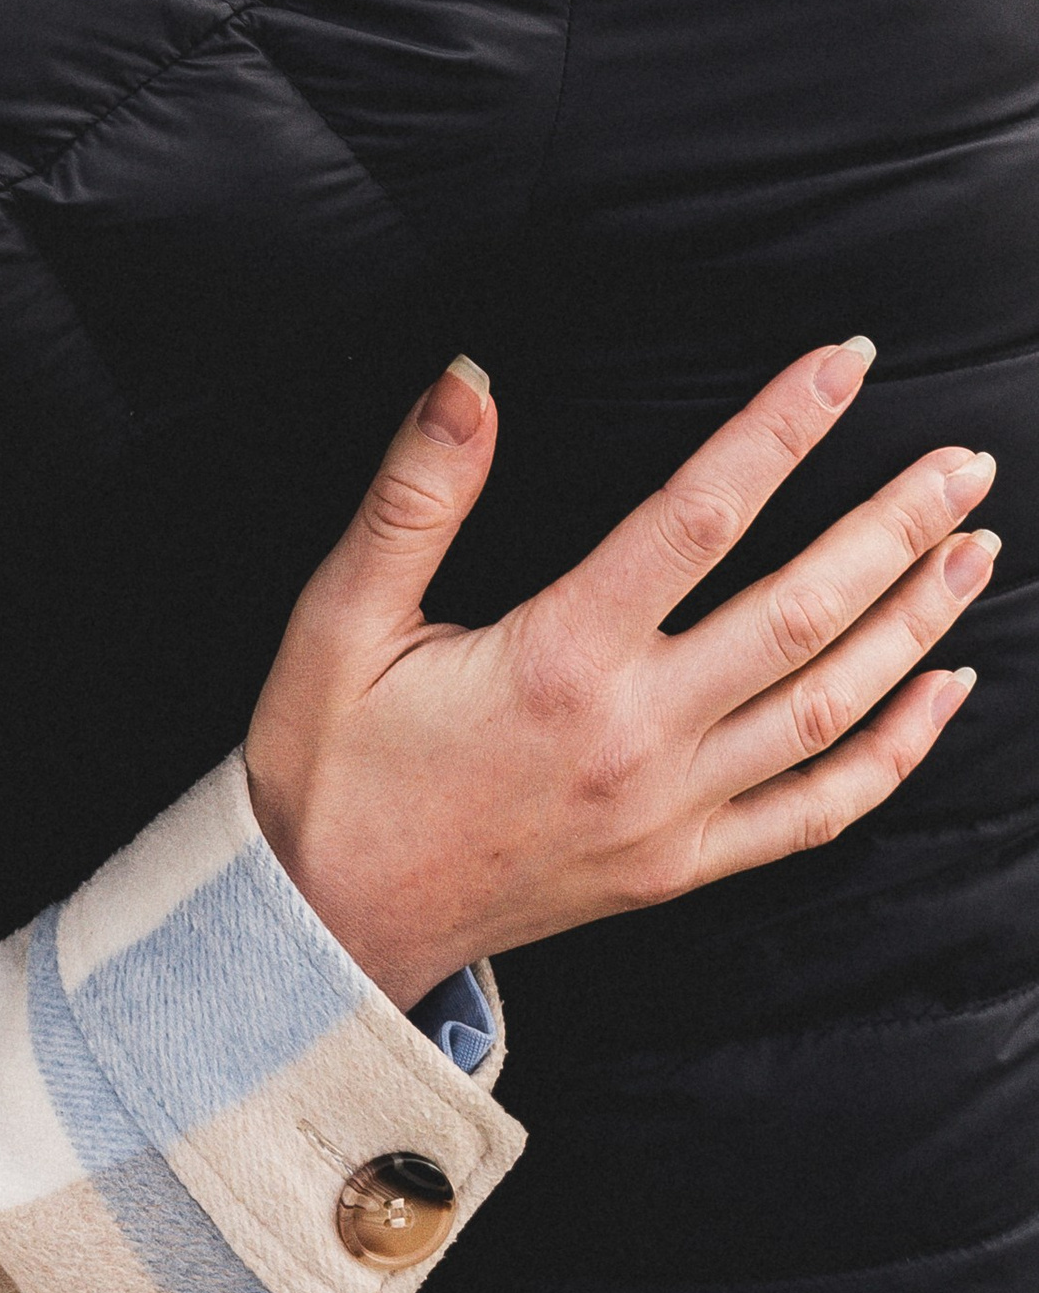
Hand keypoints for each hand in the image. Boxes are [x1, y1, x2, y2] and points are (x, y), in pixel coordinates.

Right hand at [244, 342, 991, 1012]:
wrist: (320, 926)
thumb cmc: (327, 767)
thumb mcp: (339, 617)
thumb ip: (416, 493)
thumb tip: (472, 378)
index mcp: (559, 660)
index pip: (699, 516)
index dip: (780, 430)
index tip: (843, 366)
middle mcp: (636, 736)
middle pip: (803, 611)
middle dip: (894, 526)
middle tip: (964, 461)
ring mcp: (671, 811)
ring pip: (830, 705)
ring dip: (914, 621)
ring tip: (973, 548)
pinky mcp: (678, 865)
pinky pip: (816, 811)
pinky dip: (895, 752)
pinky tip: (940, 692)